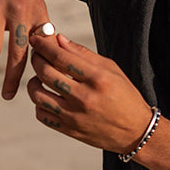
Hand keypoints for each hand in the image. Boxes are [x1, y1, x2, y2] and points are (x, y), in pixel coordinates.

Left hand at [27, 32, 151, 153]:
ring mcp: (75, 116)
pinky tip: (46, 95)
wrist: (135, 131)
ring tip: (39, 76)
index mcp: (97, 78)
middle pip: (46, 73)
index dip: (44, 46)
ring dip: (33, 81)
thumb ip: (83, 53)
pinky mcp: (69, 130)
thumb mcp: (111, 68)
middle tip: (36, 53)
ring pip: (38, 95)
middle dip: (36, 58)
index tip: (35, 38)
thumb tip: (59, 39)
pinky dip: (39, 103)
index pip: (61, 57)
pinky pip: (41, 115)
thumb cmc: (124, 94)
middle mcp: (84, 98)